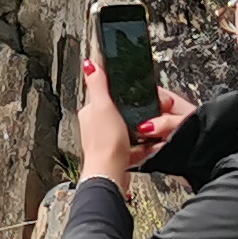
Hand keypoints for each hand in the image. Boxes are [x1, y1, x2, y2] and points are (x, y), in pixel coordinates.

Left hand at [78, 63, 195, 182]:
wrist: (111, 174)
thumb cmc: (105, 143)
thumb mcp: (103, 106)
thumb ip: (98, 84)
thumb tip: (89, 64)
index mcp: (89, 113)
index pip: (102, 94)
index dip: (116, 91)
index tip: (129, 91)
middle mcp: (94, 127)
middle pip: (116, 111)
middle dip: (130, 111)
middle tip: (143, 110)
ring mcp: (105, 142)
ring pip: (125, 129)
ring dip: (137, 129)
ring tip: (147, 128)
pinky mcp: (117, 155)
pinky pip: (133, 147)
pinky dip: (142, 146)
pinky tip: (148, 145)